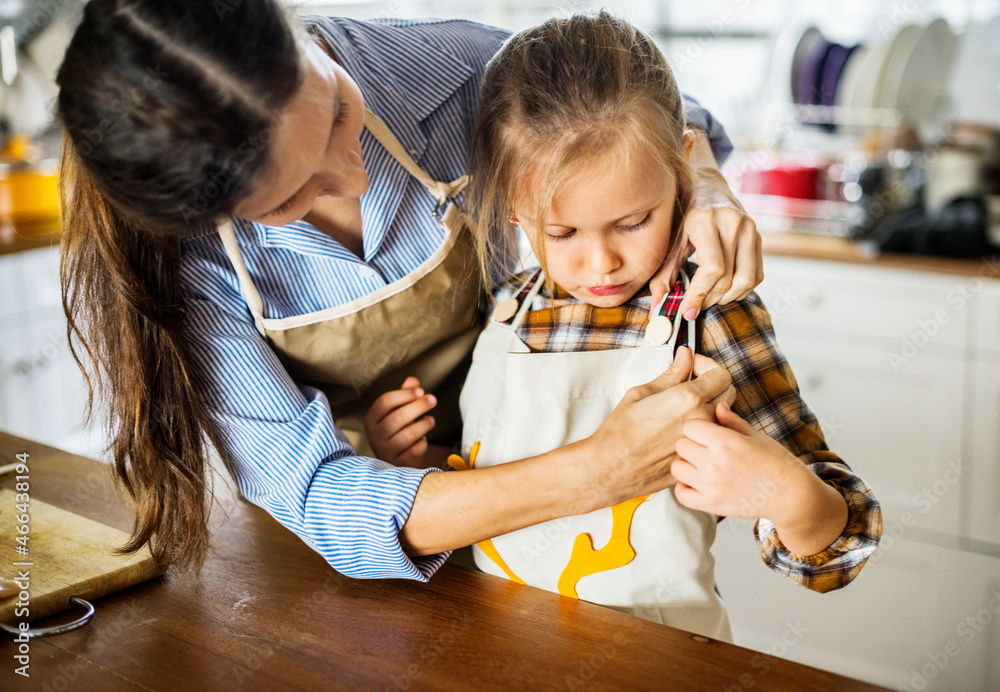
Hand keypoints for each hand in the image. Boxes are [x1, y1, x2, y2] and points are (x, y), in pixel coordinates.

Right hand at [364, 376, 436, 466]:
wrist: (396, 461)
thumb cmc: (397, 430)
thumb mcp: (397, 411)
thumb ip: (404, 395)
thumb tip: (412, 380)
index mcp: (371, 419)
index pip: (385, 401)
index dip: (405, 394)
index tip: (421, 391)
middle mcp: (375, 435)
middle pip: (398, 417)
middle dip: (419, 406)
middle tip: (433, 400)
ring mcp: (385, 451)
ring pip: (408, 434)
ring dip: (424, 424)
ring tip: (430, 420)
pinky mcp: (398, 463)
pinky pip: (415, 449)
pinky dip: (423, 442)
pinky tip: (422, 439)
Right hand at [580, 347, 735, 512]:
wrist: (611, 467)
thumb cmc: (620, 430)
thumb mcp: (642, 393)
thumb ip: (671, 374)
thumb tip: (684, 355)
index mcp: (688, 398)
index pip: (721, 374)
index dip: (708, 366)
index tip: (694, 367)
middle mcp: (701, 419)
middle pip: (728, 393)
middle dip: (714, 382)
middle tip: (693, 382)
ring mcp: (702, 441)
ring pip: (723, 416)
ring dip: (711, 405)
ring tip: (686, 407)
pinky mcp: (698, 456)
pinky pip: (711, 438)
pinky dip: (704, 428)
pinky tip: (683, 428)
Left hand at [649, 131, 762, 319]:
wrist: (708, 186)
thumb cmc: (684, 215)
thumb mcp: (670, 240)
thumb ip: (664, 273)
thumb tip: (658, 307)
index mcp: (705, 220)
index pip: (712, 269)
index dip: (700, 295)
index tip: (687, 312)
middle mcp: (732, 222)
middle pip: (729, 277)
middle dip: (710, 299)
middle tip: (695, 306)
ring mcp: (750, 228)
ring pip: (747, 279)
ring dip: (728, 297)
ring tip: (709, 298)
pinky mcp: (759, 236)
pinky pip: (757, 275)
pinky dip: (742, 290)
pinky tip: (724, 290)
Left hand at [672, 401, 806, 520]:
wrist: (789, 494)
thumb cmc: (775, 461)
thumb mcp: (754, 435)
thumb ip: (731, 421)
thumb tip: (717, 405)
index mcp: (725, 442)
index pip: (690, 426)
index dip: (698, 428)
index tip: (707, 433)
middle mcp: (714, 463)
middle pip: (681, 445)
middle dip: (691, 444)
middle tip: (704, 449)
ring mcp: (710, 485)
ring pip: (677, 468)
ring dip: (686, 465)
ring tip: (701, 466)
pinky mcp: (710, 504)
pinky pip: (681, 494)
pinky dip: (685, 489)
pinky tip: (698, 483)